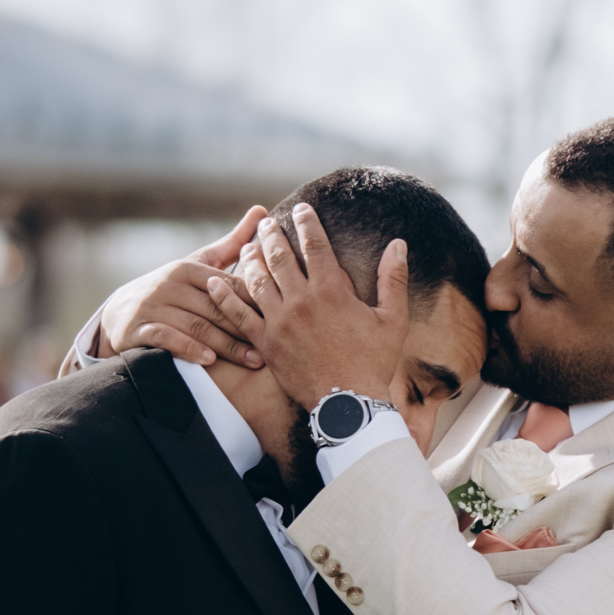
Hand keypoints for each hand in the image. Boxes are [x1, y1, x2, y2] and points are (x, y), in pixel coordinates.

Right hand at [69, 211, 270, 371]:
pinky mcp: (139, 328)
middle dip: (246, 327)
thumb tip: (262, 210)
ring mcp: (153, 306)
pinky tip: (210, 361)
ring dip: (226, 345)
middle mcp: (170, 284)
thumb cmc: (172, 289)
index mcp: (188, 268)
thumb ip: (231, 243)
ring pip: (196, 325)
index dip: (255, 301)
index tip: (282, 316)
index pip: (228, 284)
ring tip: (254, 360)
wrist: (119, 314)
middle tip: (273, 345)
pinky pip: (167, 338)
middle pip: (215, 306)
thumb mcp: (199, 265)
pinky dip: (189, 349)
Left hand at [226, 203, 408, 408]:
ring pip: (257, 280)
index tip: (302, 210)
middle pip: (280, 257)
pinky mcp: (265, 343)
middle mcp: (301, 301)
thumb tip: (399, 244)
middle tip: (266, 223)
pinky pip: (239, 315)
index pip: (315, 245)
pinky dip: (225, 297)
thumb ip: (394, 279)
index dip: (308, 223)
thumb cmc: (374, 362)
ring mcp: (280, 322)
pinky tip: (215, 282)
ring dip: (250, 259)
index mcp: (331, 290)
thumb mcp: (393, 319)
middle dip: (272, 235)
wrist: (349, 405)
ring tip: (247, 246)